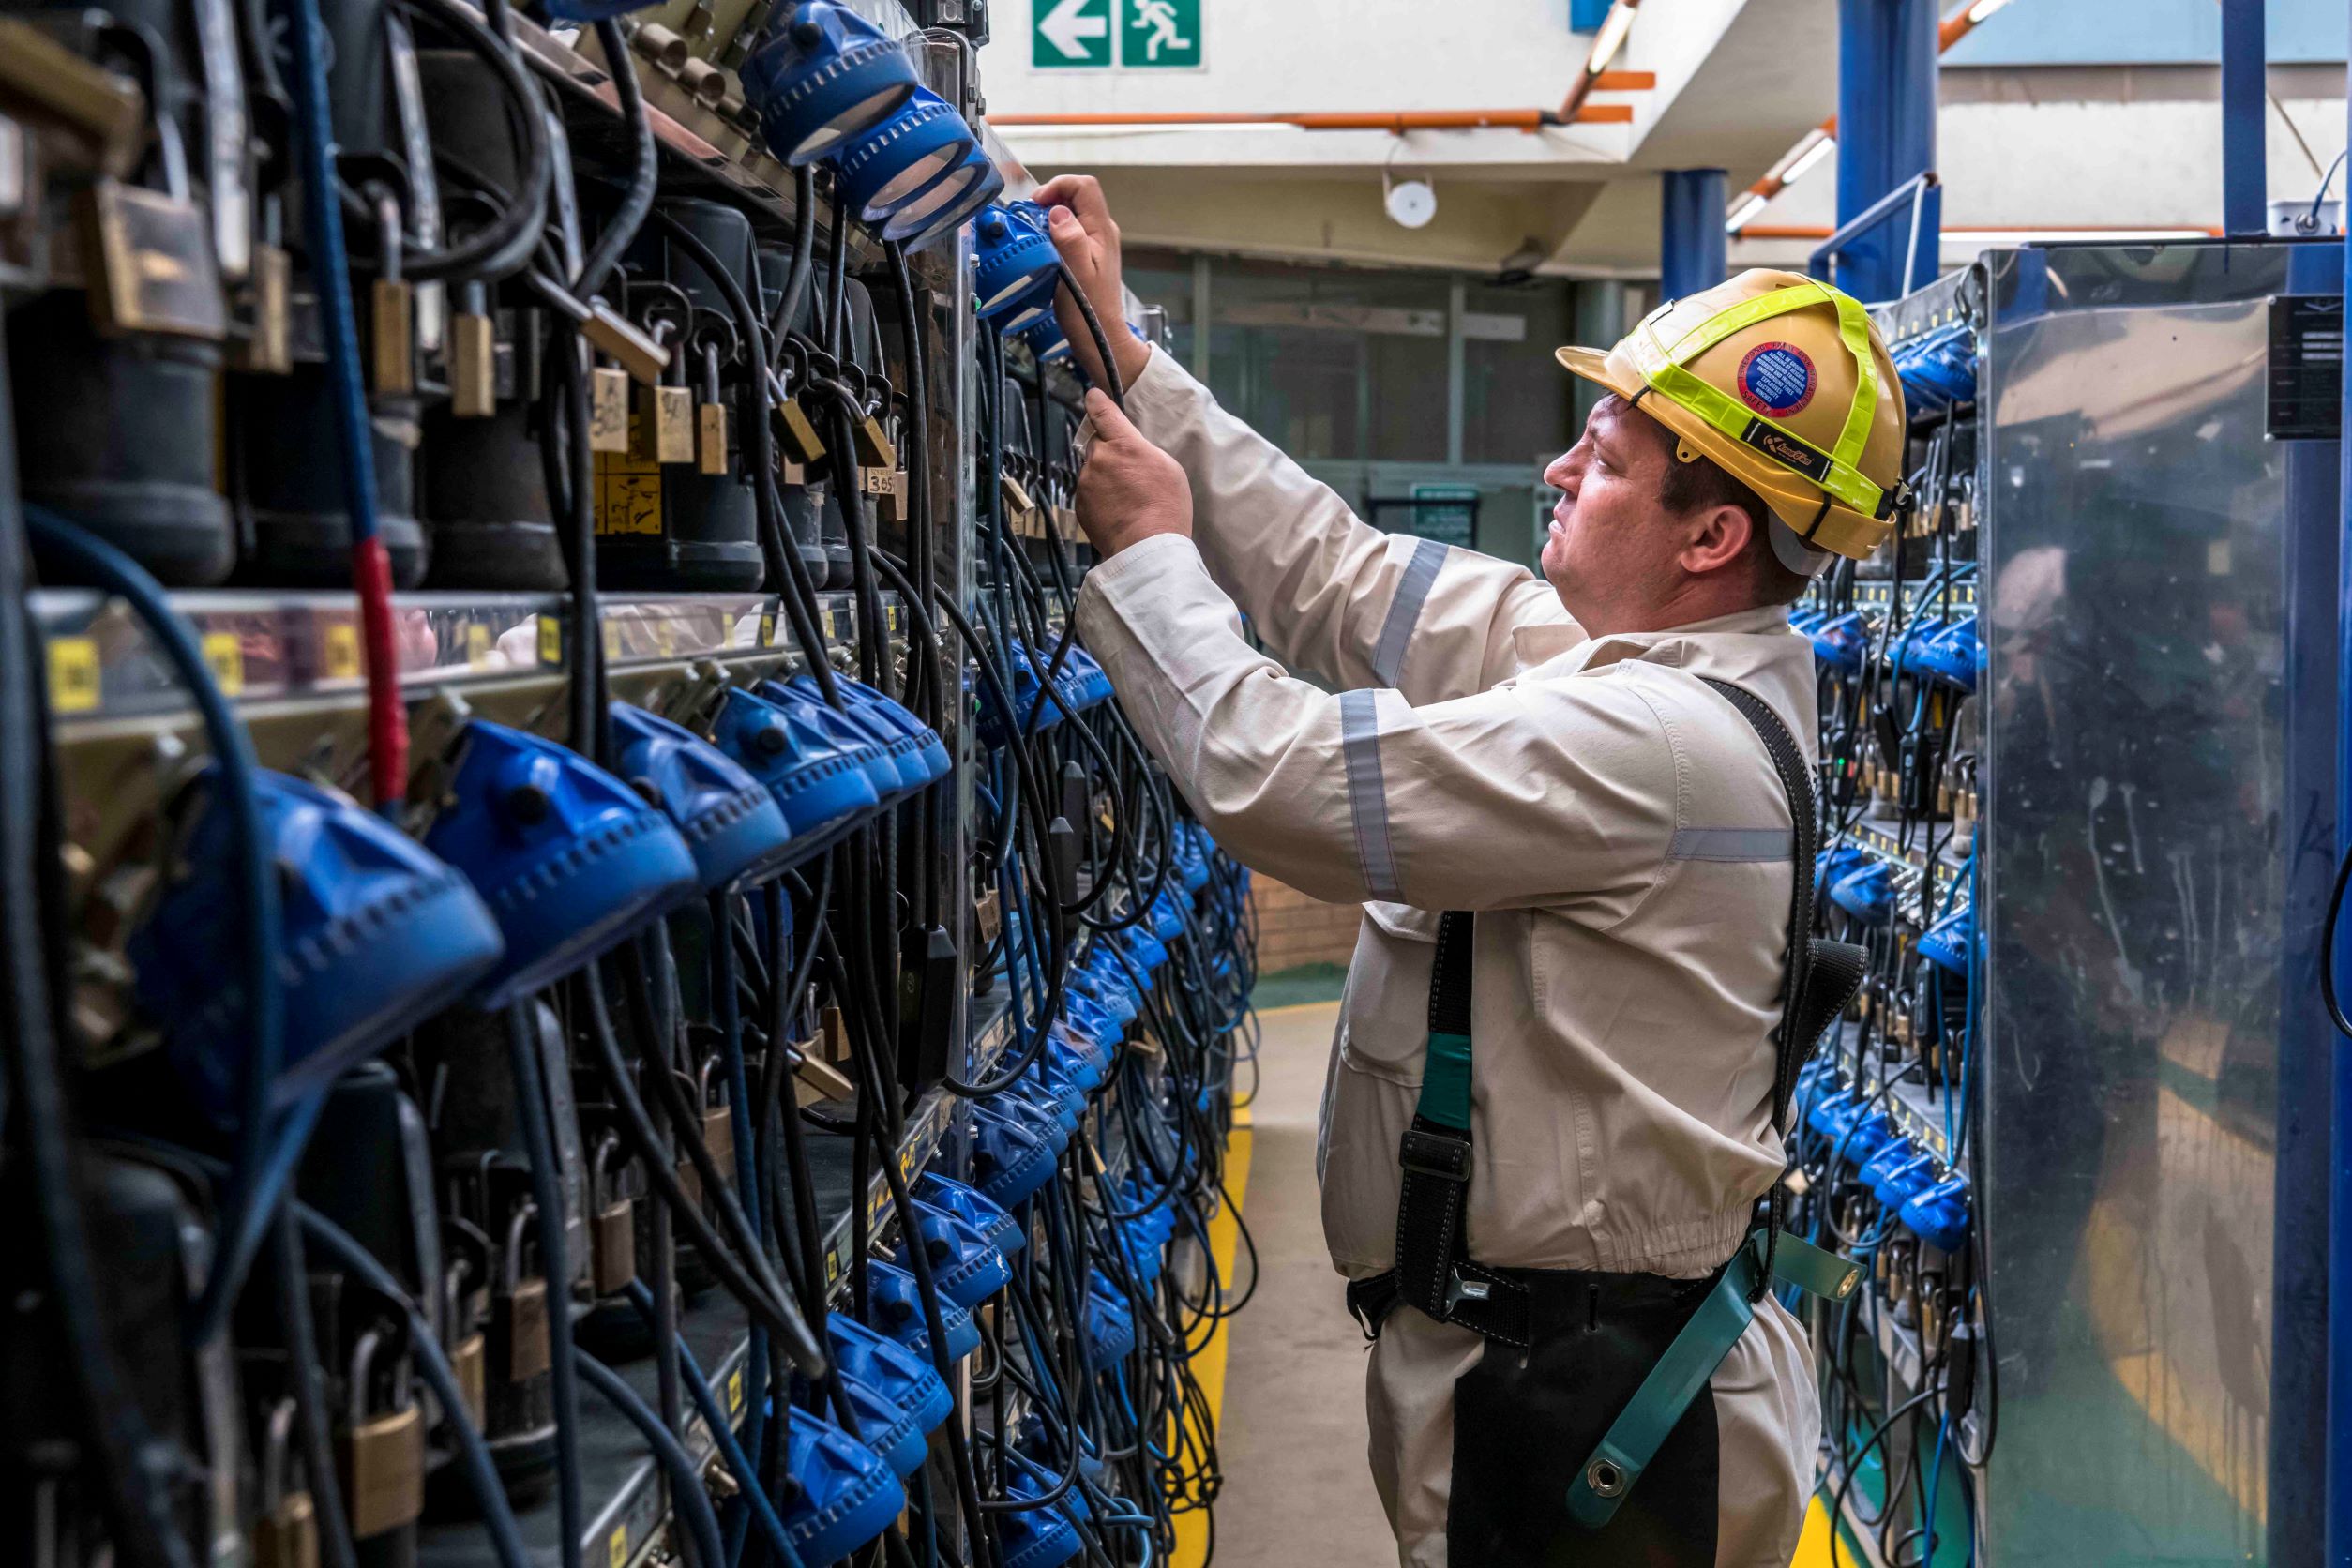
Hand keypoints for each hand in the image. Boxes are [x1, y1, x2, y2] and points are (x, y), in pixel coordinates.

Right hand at [1032, 174, 1153, 392]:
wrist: (1100, 338)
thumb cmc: (1087, 310)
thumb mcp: (1076, 273)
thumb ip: (1069, 239)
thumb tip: (1058, 212)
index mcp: (1102, 230)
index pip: (1084, 186)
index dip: (1059, 186)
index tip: (1037, 205)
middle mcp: (1103, 231)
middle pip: (1078, 196)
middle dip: (1051, 199)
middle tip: (1031, 219)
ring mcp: (1097, 243)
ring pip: (1073, 213)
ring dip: (1050, 216)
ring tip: (1034, 233)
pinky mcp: (1089, 254)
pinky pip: (1071, 230)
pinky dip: (1054, 231)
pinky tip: (1043, 247)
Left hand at [1076, 389, 1189, 557]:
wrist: (1147, 546)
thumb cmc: (1165, 507)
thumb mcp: (1167, 467)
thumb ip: (1142, 449)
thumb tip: (1129, 448)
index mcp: (1123, 444)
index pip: (1102, 412)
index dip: (1096, 402)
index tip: (1093, 397)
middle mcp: (1100, 458)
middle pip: (1098, 444)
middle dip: (1109, 452)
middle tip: (1130, 474)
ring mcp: (1087, 482)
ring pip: (1093, 470)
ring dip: (1105, 478)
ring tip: (1128, 499)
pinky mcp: (1080, 503)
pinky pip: (1089, 492)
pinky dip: (1100, 498)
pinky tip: (1118, 511)